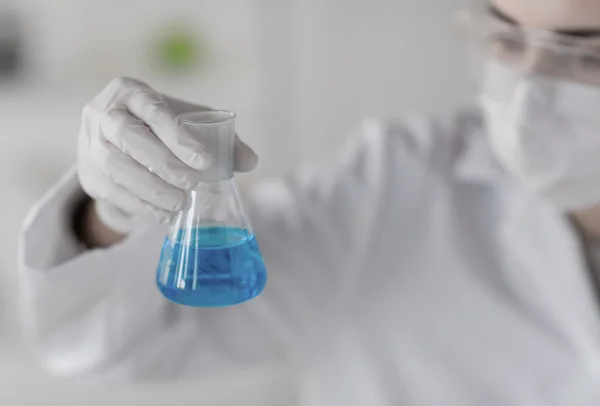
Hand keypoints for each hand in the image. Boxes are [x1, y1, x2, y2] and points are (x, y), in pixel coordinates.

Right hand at [77, 77, 257, 233]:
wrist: (114, 139)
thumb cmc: (159, 126)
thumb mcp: (188, 122)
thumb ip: (221, 139)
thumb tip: (251, 161)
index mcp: (130, 91)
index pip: (154, 111)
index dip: (179, 137)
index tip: (206, 161)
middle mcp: (103, 113)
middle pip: (128, 137)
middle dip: (163, 163)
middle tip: (192, 184)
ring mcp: (89, 143)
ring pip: (116, 167)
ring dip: (151, 189)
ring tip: (181, 202)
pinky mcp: (88, 173)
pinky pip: (112, 191)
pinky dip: (141, 205)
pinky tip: (164, 214)